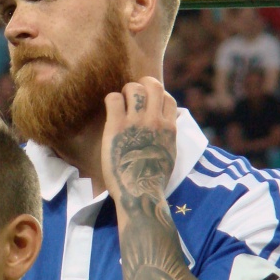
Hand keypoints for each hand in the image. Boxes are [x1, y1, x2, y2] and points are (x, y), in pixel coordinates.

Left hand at [101, 77, 177, 203]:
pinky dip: (110, 100)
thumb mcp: (169, 155)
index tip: (148, 103)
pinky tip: (110, 112)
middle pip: (153, 85)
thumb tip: (165, 127)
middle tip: (132, 95)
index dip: (157, 96)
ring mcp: (136, 123)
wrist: (139, 194)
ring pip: (132, 88)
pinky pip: (112, 98)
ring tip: (120, 103)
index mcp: (169, 128)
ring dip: (125, 91)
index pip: (168, 98)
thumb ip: (167, 137)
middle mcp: (155, 121)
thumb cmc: (152, 180)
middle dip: (142, 85)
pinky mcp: (116, 127)